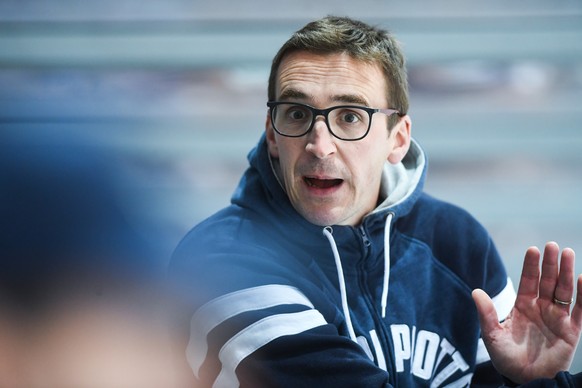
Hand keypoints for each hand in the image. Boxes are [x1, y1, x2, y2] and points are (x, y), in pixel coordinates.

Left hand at [472, 242, 581, 383]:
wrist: (526, 380)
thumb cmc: (507, 359)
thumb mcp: (492, 336)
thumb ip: (486, 314)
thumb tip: (475, 291)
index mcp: (523, 306)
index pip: (528, 281)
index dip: (531, 266)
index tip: (533, 250)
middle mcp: (541, 308)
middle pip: (548, 281)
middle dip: (550, 264)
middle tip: (552, 246)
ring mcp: (557, 318)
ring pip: (564, 291)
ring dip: (567, 273)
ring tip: (568, 253)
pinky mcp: (571, 331)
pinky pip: (580, 310)